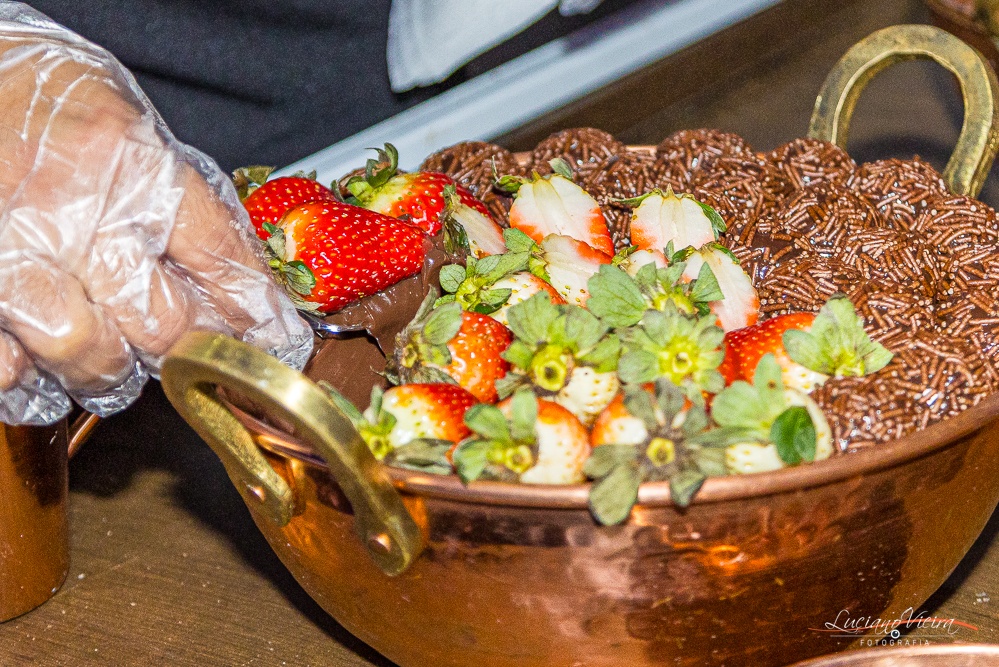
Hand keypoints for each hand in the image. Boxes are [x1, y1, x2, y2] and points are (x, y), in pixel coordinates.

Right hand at [0, 3, 311, 423]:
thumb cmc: (49, 103)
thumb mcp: (134, 129)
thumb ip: (184, 202)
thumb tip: (240, 280)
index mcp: (131, 162)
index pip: (220, 256)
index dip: (257, 311)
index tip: (277, 339)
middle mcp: (72, 209)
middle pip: (163, 322)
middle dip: (185, 349)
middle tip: (184, 349)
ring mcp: (9, 251)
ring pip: (89, 356)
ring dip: (112, 373)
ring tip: (111, 362)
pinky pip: (9, 369)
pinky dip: (31, 380)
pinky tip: (41, 359)